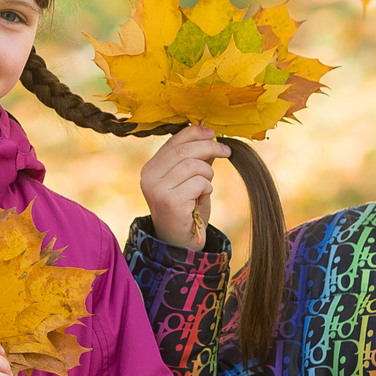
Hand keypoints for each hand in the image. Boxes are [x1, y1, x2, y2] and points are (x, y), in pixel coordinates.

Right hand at [140, 123, 227, 249]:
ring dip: (208, 176)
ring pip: (193, 166)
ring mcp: (157, 189)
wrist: (180, 242)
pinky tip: (200, 201)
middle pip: (184, 150)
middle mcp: (149, 177)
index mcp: (151, 168)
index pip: (173, 142)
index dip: (195, 133)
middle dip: (210, 147)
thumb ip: (197, 159)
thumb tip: (210, 135)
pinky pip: (198, 183)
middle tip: (227, 151)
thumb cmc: (187, 209)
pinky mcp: (169, 201)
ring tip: (205, 189)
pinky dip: (206, 190)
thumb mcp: (191, 180)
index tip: (213, 132)